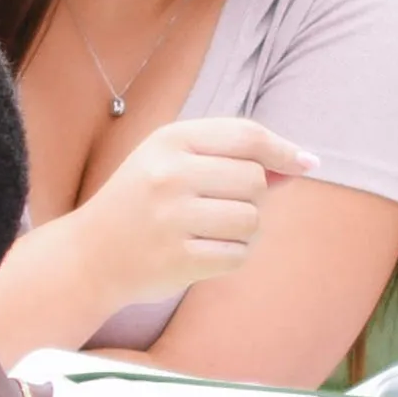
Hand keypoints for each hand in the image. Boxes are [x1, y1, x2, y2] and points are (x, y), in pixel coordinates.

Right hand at [55, 117, 315, 318]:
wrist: (89, 256)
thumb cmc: (140, 203)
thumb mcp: (172, 163)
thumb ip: (229, 158)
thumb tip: (298, 164)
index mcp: (169, 141)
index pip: (246, 136)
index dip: (284, 149)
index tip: (309, 162)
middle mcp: (169, 175)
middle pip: (255, 180)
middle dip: (254, 197)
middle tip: (223, 208)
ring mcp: (172, 219)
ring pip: (252, 220)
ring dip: (245, 231)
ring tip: (212, 233)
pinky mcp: (178, 259)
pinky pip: (237, 256)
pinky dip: (232, 257)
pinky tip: (204, 254)